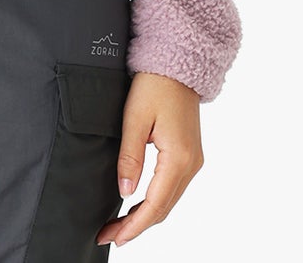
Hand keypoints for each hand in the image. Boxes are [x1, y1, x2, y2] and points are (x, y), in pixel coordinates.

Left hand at [97, 71, 203, 246]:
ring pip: (168, 201)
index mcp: (179, 158)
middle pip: (163, 209)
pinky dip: (155, 202)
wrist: (177, 65)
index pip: (155, 205)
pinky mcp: (189, 156)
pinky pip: (172, 189)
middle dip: (136, 226)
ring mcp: (193, 162)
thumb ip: (130, 157)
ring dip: (145, 216)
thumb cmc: (155, 86)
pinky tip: (137, 206)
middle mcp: (191, 165)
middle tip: (109, 235)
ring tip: (119, 226)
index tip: (115, 237)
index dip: (134, 225)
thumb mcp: (135, 118)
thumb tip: (124, 193)